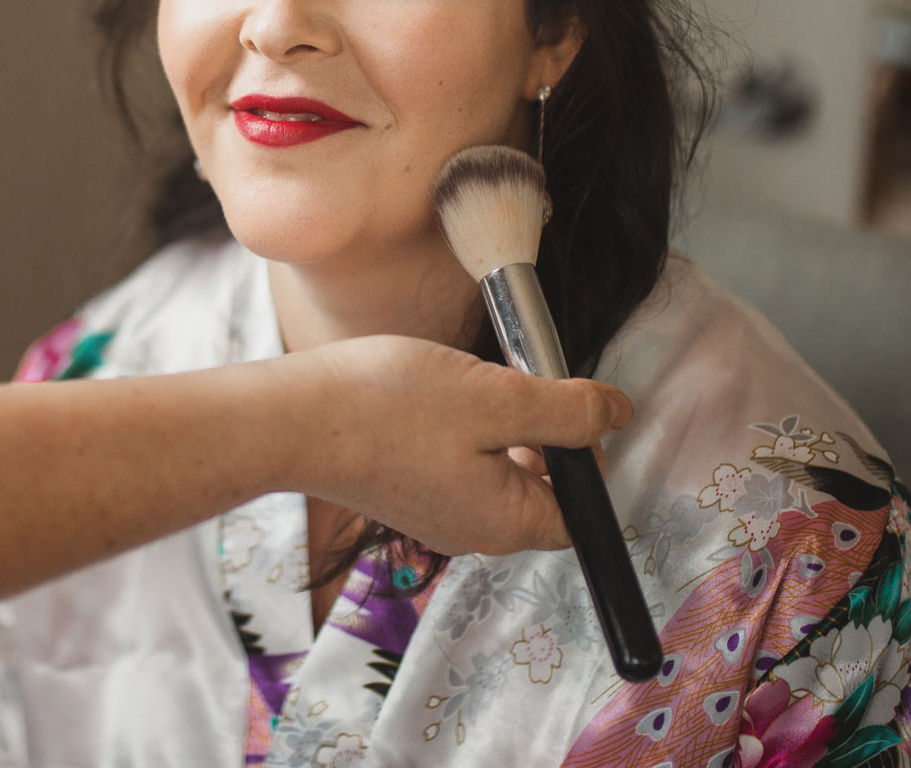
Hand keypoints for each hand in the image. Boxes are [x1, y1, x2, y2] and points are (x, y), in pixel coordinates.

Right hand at [292, 335, 631, 556]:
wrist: (290, 420)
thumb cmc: (391, 408)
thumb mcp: (497, 398)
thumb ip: (567, 410)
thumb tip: (620, 416)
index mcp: (507, 523)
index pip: (580, 506)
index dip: (585, 451)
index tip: (560, 398)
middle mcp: (473, 532)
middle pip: (538, 487)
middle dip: (539, 431)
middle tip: (511, 379)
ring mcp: (434, 514)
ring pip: (495, 470)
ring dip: (497, 424)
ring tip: (467, 381)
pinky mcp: (403, 491)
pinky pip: (455, 465)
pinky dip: (459, 430)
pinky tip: (432, 395)